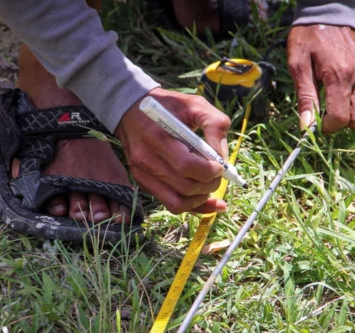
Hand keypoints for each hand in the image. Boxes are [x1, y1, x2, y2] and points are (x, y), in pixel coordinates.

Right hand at [115, 88, 230, 213]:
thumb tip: (223, 156)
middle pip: (184, 187)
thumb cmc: (167, 105)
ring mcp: (141, 174)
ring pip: (176, 202)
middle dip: (209, 185)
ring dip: (201, 199)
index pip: (187, 166)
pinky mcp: (142, 182)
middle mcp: (145, 159)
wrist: (131, 108)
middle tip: (218, 175)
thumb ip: (214, 124)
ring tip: (211, 186)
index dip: (210, 171)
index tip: (220, 165)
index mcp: (157, 137)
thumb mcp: (194, 104)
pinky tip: (208, 201)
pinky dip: (191, 206)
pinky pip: (169, 203)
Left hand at [287, 25, 354, 132]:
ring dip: (350, 115)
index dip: (328, 127)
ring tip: (333, 103)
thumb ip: (305, 97)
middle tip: (326, 114)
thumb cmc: (308, 38)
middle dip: (342, 124)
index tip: (316, 122)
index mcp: (338, 76)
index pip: (340, 117)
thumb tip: (305, 127)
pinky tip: (342, 94)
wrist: (329, 12)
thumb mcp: (298, 65)